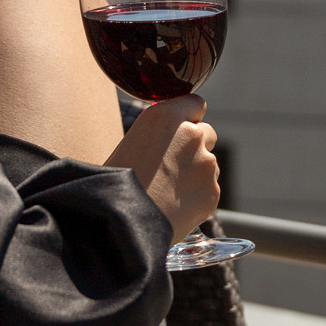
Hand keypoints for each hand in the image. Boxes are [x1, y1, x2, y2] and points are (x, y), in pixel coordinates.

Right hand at [109, 95, 219, 243]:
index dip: (188, 118)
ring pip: (208, 165)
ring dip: (195, 174)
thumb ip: (157, 135)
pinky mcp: (212, 193)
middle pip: (207, 134)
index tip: (180, 130)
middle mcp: (192, 135)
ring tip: (167, 193)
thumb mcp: (129, 144)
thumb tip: (166, 141)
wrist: (121, 221)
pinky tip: (174, 208)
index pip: (195, 104)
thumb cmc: (113, 185)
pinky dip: (197, 198)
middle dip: (194, 147)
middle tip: (171, 167)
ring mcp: (206, 165)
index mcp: (166, 117)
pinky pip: (209, 191)